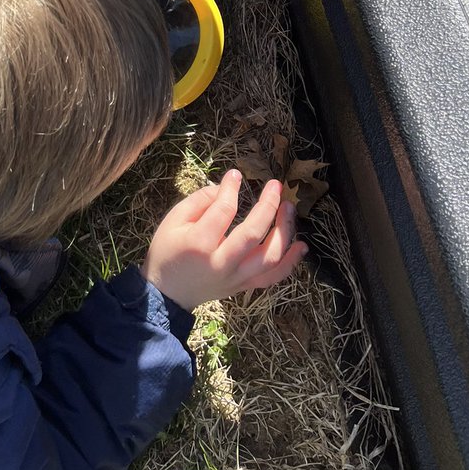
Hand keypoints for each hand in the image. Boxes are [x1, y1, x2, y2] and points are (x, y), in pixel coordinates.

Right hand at [139, 171, 306, 310]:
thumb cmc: (167, 251)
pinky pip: (273, 277)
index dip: (232, 189)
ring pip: (270, 258)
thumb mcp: (173, 220)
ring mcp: (236, 278)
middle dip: (268, 206)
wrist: (167, 294)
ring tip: (288, 208)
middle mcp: (221, 263)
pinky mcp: (244, 287)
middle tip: (275, 185)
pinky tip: (301, 245)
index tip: (236, 175)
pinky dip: (291, 262)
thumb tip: (226, 187)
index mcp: (199, 244)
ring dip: (284, 231)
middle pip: (253, 234)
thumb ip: (199, 201)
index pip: (223, 210)